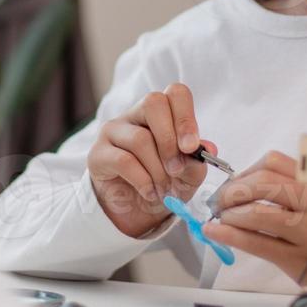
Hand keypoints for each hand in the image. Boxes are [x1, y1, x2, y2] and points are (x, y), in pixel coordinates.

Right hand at [87, 83, 212, 237]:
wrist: (137, 212)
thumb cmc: (164, 185)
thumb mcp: (188, 176)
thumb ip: (197, 161)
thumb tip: (208, 148)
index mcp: (161, 114)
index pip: (175, 93)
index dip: (186, 117)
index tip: (192, 147)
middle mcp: (135, 115)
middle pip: (153, 103)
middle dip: (170, 139)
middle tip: (176, 169)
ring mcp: (113, 131)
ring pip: (140, 138)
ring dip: (158, 170)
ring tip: (163, 189)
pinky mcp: (98, 154)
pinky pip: (124, 160)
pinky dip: (143, 181)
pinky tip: (149, 192)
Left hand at [202, 151, 306, 283]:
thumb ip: (291, 185)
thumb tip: (242, 182)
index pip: (274, 162)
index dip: (246, 171)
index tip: (234, 183)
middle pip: (262, 182)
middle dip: (232, 191)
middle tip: (219, 201)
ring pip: (256, 213)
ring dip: (229, 213)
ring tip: (221, 218)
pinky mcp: (296, 258)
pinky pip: (256, 242)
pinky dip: (229, 235)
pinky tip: (215, 232)